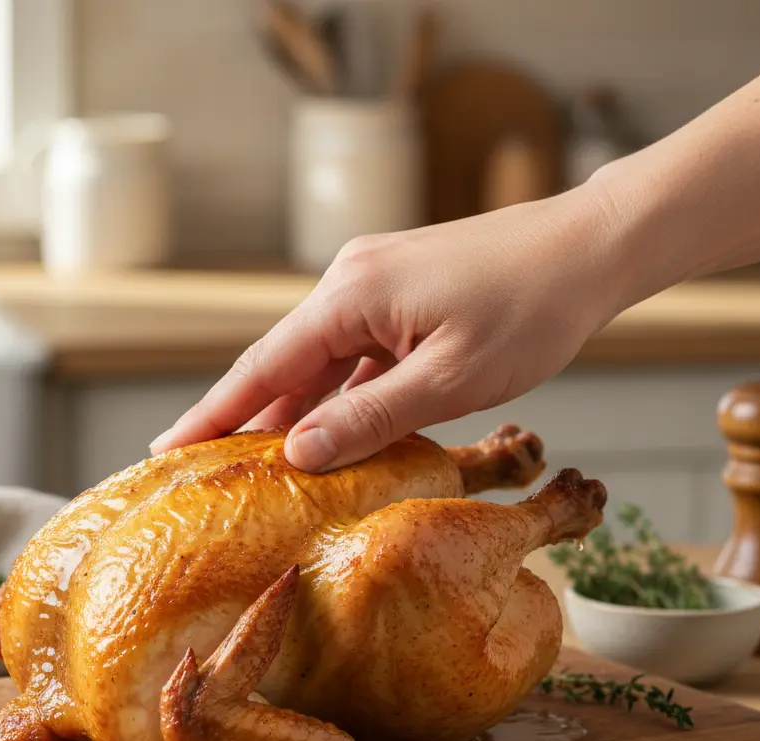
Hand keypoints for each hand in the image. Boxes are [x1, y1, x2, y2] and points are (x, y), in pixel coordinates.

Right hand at [151, 181, 629, 471]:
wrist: (591, 249)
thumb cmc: (532, 310)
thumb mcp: (450, 379)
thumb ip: (369, 418)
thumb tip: (298, 452)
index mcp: (351, 296)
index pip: (263, 366)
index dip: (215, 414)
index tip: (167, 450)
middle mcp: (351, 283)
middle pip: (282, 363)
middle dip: (245, 417)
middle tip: (205, 471)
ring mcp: (376, 287)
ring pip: (320, 363)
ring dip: (294, 410)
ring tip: (258, 464)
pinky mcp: (403, 297)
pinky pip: (355, 355)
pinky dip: (338, 395)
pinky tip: (331, 432)